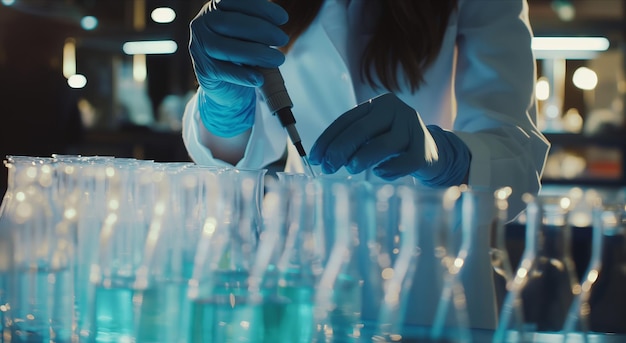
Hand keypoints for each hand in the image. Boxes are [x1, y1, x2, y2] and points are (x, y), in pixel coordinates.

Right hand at [189, 0, 288, 136]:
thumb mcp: (250, 35)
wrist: (227, 84)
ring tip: (278, 59)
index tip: (283, 18)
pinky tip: (260, 78)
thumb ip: (259, 27)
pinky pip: (223, 71)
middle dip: (261, 30)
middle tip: (282, 39)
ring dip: (256, 53)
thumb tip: (278, 29)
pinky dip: (243, 75)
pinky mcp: (203, 70)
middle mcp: (203, 24)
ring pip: (225, 48)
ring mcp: (199, 47)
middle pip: (230, 23)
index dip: (261, 9)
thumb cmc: (242, 54)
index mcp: (216, 9)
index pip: (237, 2)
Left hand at [309, 93, 470, 184]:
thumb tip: (323, 158)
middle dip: (340, 149)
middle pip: (363, 129)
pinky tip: (380, 172)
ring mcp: (414, 129)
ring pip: (384, 144)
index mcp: (380, 104)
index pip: (347, 119)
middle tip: (328, 167)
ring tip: (351, 168)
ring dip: (363, 157)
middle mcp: (398, 111)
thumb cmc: (394, 145)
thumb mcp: (373, 136)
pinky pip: (404, 162)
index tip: (315, 158)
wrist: (433, 153)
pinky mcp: (425, 151)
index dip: (328, 139)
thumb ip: (352, 141)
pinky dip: (389, 169)